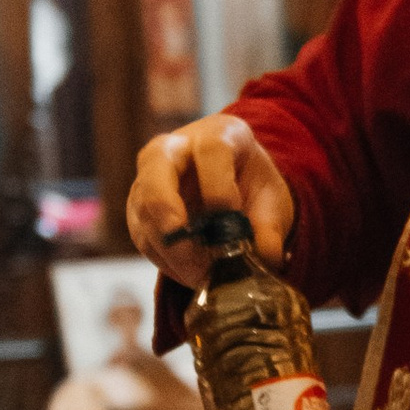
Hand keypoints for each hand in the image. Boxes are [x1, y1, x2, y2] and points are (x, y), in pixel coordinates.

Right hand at [127, 112, 293, 281]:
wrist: (232, 186)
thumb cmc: (251, 185)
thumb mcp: (271, 199)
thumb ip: (270, 226)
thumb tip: (266, 256)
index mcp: (218, 134)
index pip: (211, 150)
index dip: (219, 187)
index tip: (231, 220)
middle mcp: (175, 147)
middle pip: (156, 168)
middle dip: (169, 213)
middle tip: (190, 253)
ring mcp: (150, 176)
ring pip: (143, 209)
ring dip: (171, 250)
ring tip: (203, 275)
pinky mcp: (138, 205)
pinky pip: (142, 235)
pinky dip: (165, 260)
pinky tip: (190, 274)